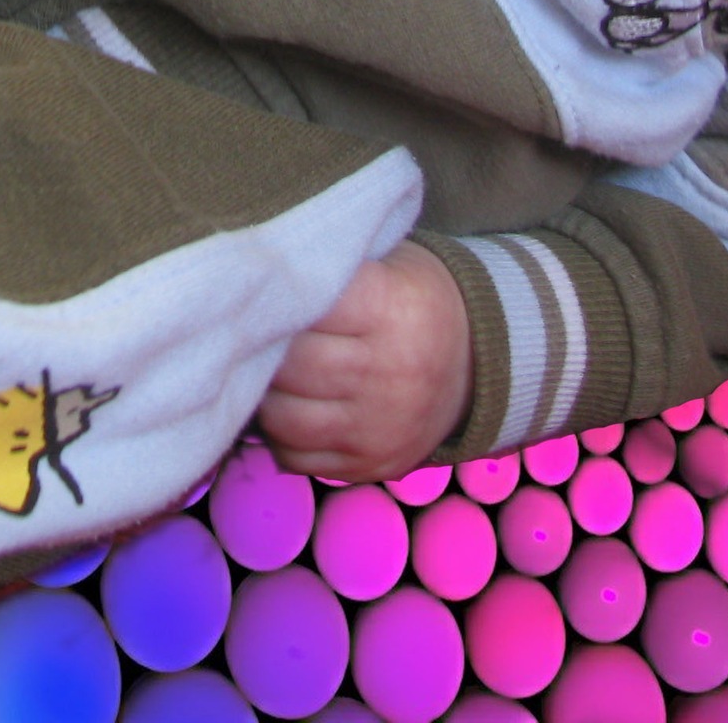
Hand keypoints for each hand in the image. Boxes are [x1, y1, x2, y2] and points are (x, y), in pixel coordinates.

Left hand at [258, 239, 472, 481]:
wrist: (477, 361)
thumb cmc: (412, 299)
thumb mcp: (386, 263)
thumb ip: (327, 269)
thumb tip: (250, 279)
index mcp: (393, 309)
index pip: (305, 305)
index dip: (274, 299)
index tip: (257, 292)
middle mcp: (392, 372)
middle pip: (290, 366)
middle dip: (261, 349)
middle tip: (251, 335)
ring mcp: (382, 426)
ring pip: (284, 418)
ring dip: (264, 396)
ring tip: (268, 373)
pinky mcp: (374, 465)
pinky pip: (298, 457)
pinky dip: (280, 435)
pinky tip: (290, 407)